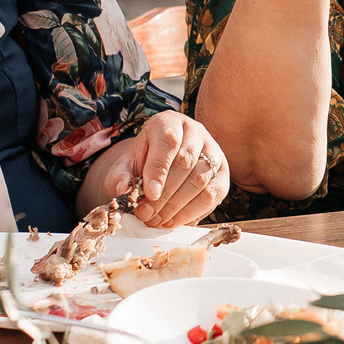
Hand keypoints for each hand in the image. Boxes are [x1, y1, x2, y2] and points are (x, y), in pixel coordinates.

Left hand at [92, 111, 229, 226]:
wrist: (166, 159)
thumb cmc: (147, 159)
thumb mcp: (128, 162)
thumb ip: (120, 174)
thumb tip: (122, 189)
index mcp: (170, 123)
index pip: (169, 142)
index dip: (159, 169)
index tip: (150, 193)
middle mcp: (196, 133)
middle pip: (185, 163)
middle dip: (165, 194)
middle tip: (147, 214)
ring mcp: (214, 152)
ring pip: (201, 180)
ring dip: (177, 206)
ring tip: (157, 220)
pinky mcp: (223, 173)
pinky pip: (213, 195)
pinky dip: (192, 212)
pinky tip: (174, 220)